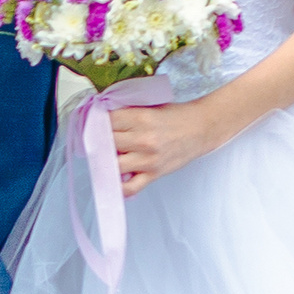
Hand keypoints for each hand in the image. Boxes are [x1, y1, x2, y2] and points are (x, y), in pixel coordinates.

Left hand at [105, 91, 222, 193]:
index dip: (96, 121)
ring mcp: (148, 159)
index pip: (106, 121)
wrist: (201, 129)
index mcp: (141, 117)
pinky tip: (114, 179)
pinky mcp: (153, 174)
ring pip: (113, 165)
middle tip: (98, 139)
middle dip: (99, 140)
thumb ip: (126, 111)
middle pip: (106, 142)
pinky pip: (130, 187)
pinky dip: (119, 186)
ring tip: (107, 156)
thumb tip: (99, 117)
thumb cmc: (176, 116)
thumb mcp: (149, 105)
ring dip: (106, 161)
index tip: (93, 123)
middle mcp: (143, 139)